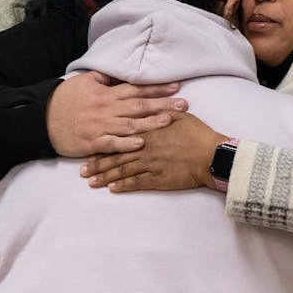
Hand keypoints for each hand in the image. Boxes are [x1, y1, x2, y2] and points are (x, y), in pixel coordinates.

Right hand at [45, 71, 187, 157]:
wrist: (43, 119)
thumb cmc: (64, 100)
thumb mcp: (84, 81)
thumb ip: (104, 78)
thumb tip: (119, 72)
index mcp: (107, 94)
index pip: (136, 89)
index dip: (157, 88)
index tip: (176, 87)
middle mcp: (107, 109)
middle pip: (139, 106)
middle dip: (162, 104)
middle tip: (184, 105)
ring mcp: (101, 126)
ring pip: (130, 124)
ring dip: (151, 123)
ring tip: (169, 121)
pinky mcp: (93, 142)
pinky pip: (112, 143)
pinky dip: (127, 143)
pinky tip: (142, 143)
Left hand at [80, 112, 222, 192]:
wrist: (211, 156)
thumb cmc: (197, 134)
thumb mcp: (180, 116)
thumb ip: (162, 110)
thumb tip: (154, 102)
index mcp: (147, 132)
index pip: (120, 137)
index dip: (103, 143)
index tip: (89, 147)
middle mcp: (144, 149)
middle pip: (116, 157)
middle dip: (97, 164)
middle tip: (82, 171)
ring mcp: (150, 166)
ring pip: (122, 172)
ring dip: (106, 177)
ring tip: (91, 182)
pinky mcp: (158, 180)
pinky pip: (137, 183)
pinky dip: (123, 186)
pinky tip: (112, 189)